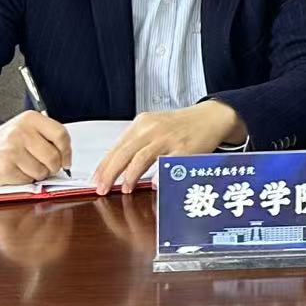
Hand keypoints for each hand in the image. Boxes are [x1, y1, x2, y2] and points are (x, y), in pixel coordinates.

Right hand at [0, 110, 71, 185]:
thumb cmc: (7, 140)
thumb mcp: (28, 128)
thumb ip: (48, 137)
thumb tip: (66, 159)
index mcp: (31, 119)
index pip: (61, 135)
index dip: (67, 152)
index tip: (66, 161)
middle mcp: (21, 132)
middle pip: (53, 157)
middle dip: (53, 167)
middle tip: (47, 167)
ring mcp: (12, 150)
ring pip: (41, 171)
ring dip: (39, 174)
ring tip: (27, 166)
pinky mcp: (4, 168)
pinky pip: (27, 180)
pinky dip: (26, 180)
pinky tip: (17, 171)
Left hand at [93, 101, 245, 194]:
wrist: (211, 117)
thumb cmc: (181, 126)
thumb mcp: (155, 127)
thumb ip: (137, 144)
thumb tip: (116, 167)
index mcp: (142, 123)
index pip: (117, 146)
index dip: (104, 165)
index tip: (95, 179)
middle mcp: (153, 129)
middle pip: (124, 153)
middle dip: (110, 173)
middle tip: (101, 188)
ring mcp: (169, 138)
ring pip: (142, 158)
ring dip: (130, 176)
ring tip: (124, 189)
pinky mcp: (185, 148)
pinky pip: (167, 164)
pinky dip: (159, 175)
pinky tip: (153, 185)